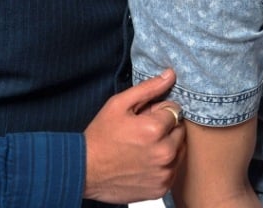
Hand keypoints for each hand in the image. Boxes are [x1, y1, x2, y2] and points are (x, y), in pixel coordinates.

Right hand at [83, 67, 186, 203]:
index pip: (175, 110)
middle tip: (142, 133)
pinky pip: (172, 169)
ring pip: (178, 150)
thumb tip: (171, 74)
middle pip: (179, 130)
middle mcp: (164, 152)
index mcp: (155, 129)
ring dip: (166, 146)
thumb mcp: (118, 105)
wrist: (83, 172)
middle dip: (165, 129)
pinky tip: (143, 163)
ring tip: (142, 149)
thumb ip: (148, 88)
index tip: (144, 118)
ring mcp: (163, 172)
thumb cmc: (99, 138)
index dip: (159, 112)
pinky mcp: (161, 187)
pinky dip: (163, 165)